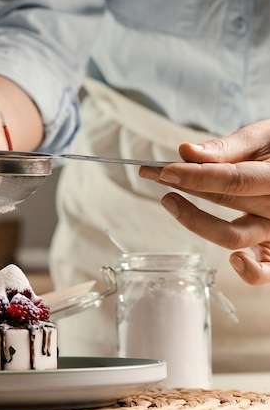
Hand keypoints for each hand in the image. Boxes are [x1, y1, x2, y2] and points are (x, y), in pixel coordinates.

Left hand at [139, 119, 269, 284]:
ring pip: (235, 237)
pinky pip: (266, 272)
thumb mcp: (265, 136)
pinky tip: (230, 259)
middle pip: (227, 201)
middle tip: (152, 172)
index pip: (233, 179)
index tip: (164, 170)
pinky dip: (249, 272)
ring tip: (168, 200)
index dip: (196, 176)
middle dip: (184, 185)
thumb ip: (230, 147)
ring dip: (195, 220)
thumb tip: (187, 152)